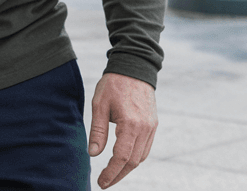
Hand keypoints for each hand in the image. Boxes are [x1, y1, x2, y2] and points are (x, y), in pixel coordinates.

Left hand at [88, 73, 156, 188]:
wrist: (134, 67)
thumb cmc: (113, 84)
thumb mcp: (99, 105)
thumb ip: (98, 131)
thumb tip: (93, 153)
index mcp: (131, 123)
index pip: (121, 157)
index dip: (111, 173)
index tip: (101, 183)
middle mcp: (145, 128)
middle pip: (133, 161)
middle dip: (119, 175)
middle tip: (104, 182)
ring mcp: (151, 127)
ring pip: (141, 157)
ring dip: (127, 168)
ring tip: (112, 174)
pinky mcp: (153, 124)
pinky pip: (145, 148)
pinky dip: (135, 158)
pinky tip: (123, 160)